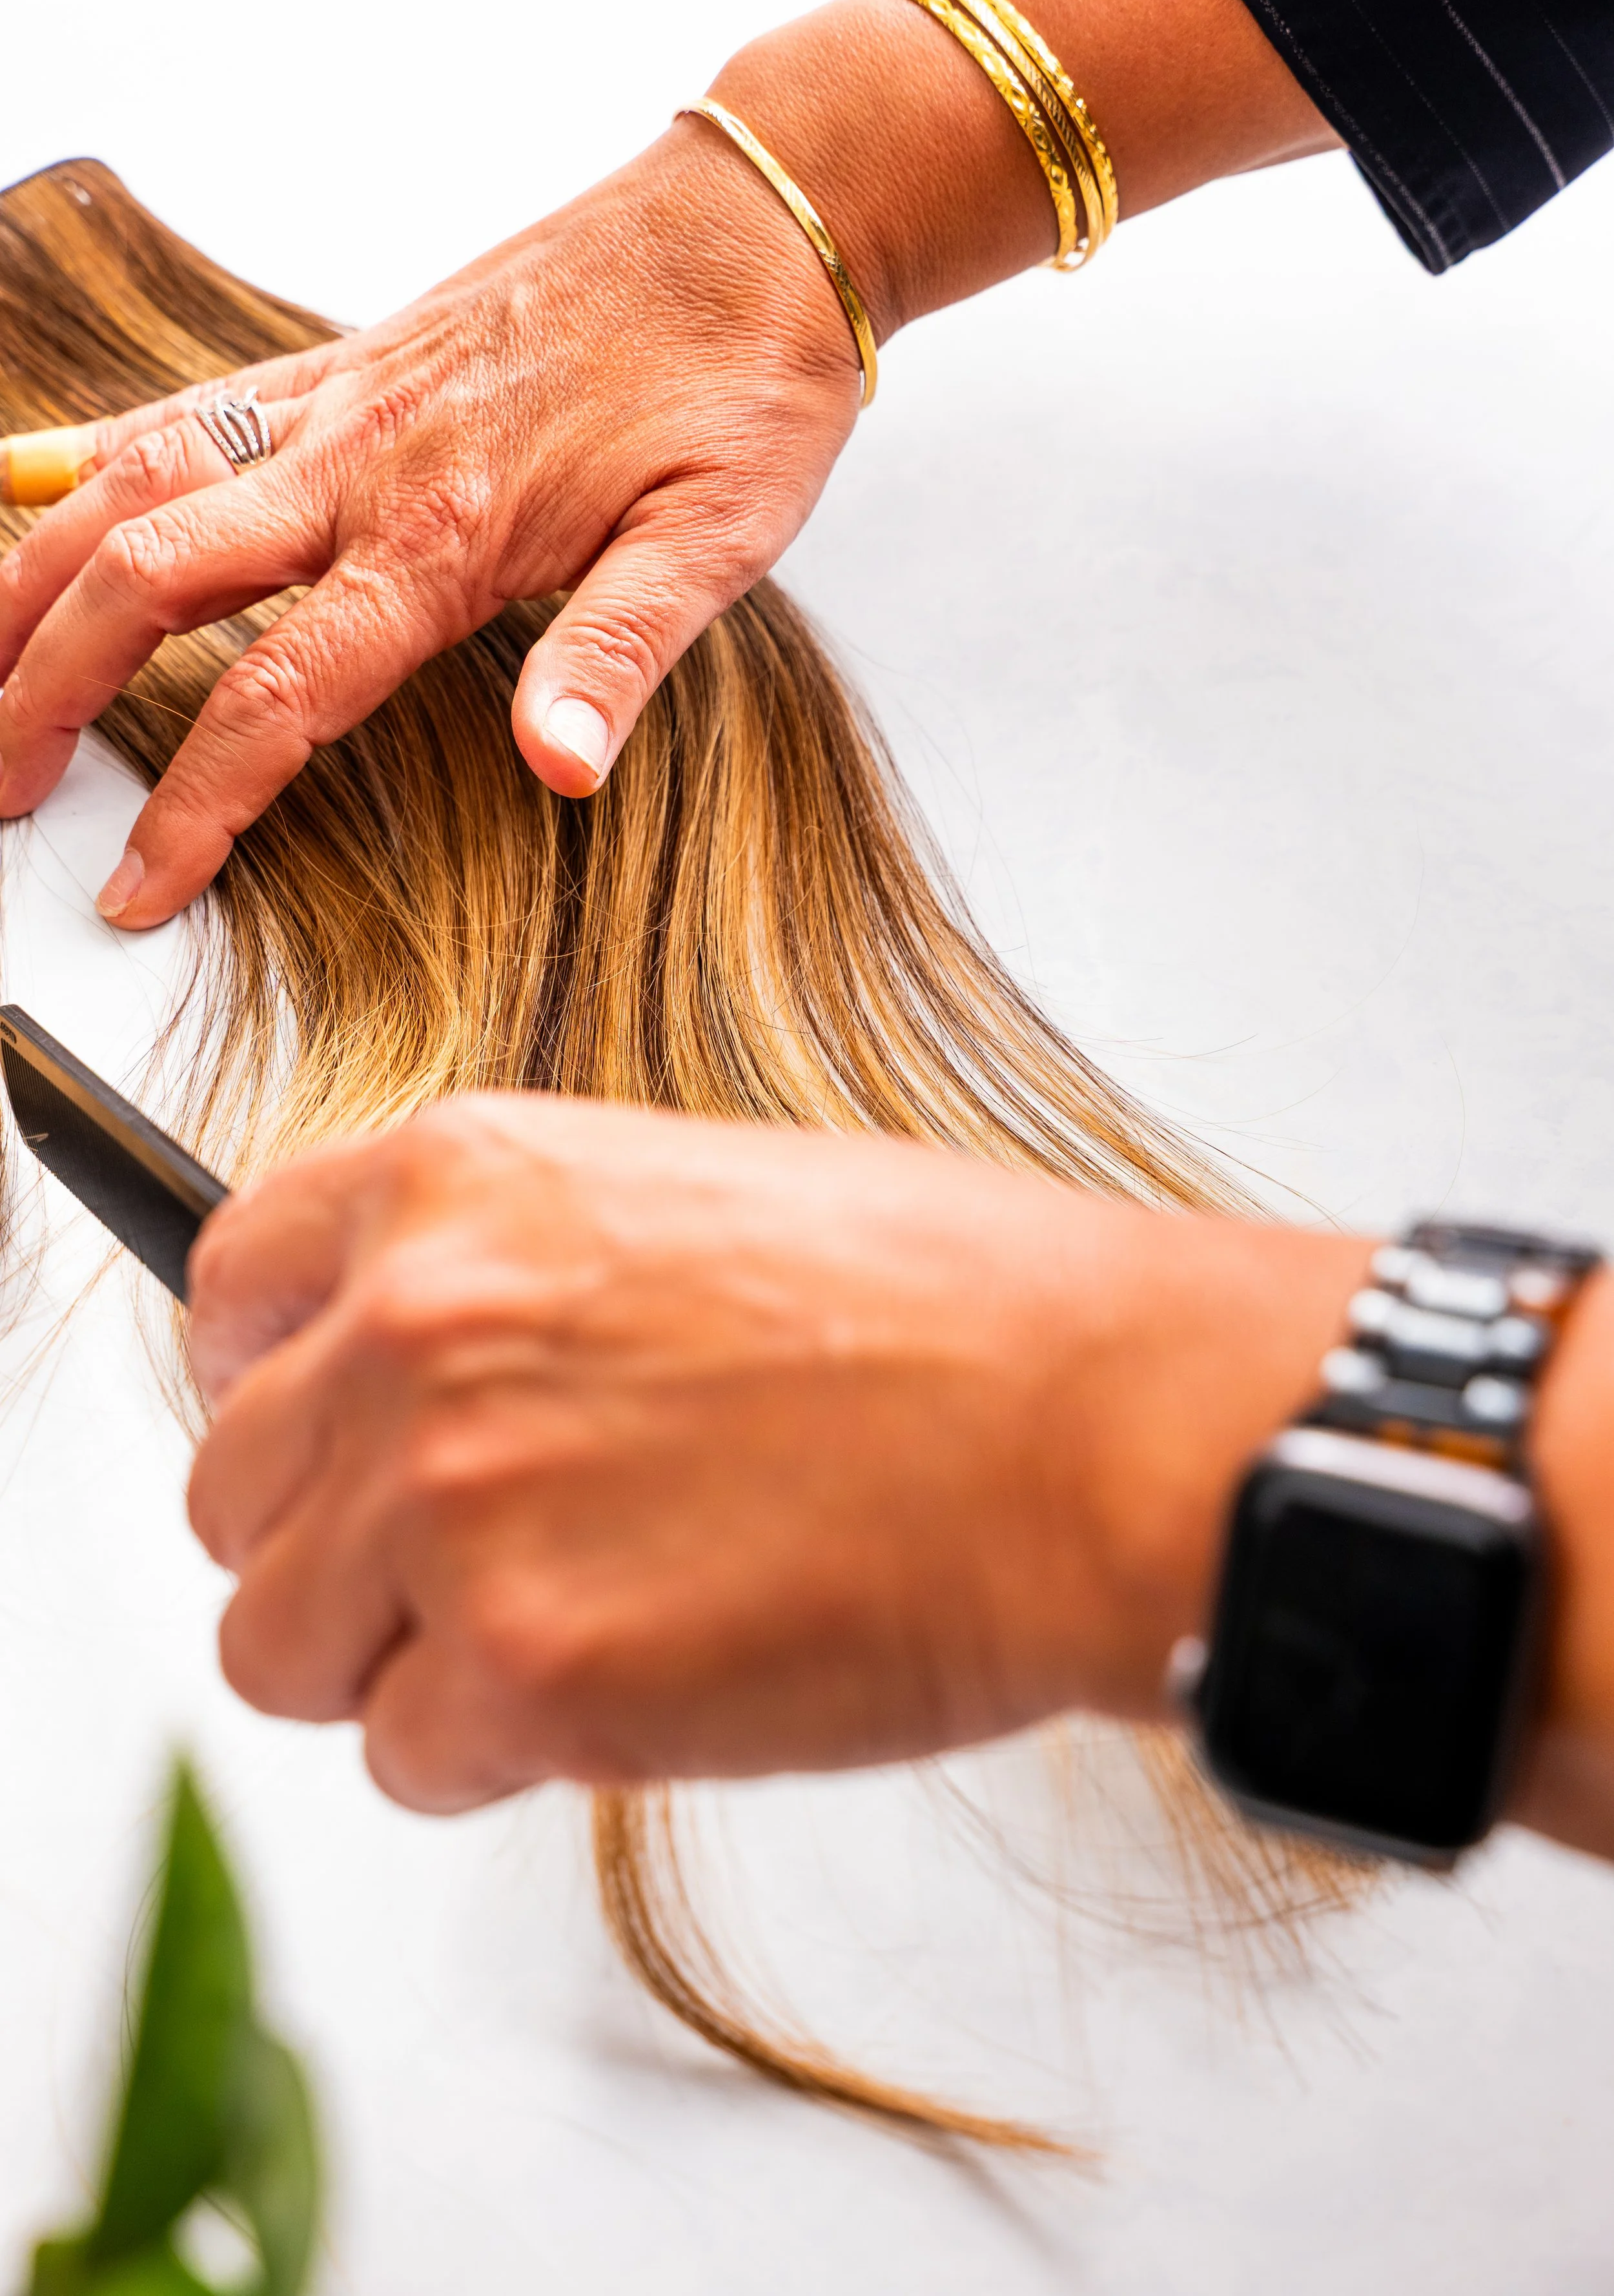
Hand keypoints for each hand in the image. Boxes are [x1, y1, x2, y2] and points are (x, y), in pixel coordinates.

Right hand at [0, 120, 861, 927]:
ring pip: (134, 482)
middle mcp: (363, 459)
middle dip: (47, 687)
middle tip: (3, 782)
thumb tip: (558, 767)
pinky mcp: (346, 358)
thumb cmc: (743, 381)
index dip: (195, 804)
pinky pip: (187, 408)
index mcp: (445, 531)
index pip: (276, 693)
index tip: (140, 884)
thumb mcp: (718, 538)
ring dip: (36, 574)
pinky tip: (39, 489)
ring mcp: (341, 399)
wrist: (756, 223)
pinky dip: (93, 456)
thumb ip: (618, 653)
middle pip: (149, 579)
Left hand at [185, 1094, 1366, 1813]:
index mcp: (458, 1185)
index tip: (318, 1436)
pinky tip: (629, 1689)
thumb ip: (511, 1273)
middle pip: (234, 1492)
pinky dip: (494, 1753)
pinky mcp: (522, 1671)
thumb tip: (413, 1376)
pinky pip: (404, 1757)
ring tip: (553, 1635)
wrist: (1093, 1427)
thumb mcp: (686, 1199)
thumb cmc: (950, 1312)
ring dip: (393, 1662)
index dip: (268, 1383)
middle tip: (471, 1567)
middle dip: (336, 1545)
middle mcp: (415, 1328)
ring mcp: (452, 1500)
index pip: (227, 1291)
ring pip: (277, 1645)